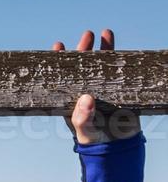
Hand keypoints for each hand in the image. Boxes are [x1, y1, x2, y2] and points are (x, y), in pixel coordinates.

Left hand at [52, 29, 141, 144]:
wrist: (118, 147)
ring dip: (103, 49)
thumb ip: (82, 118)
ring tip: (104, 33)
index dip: (60, 61)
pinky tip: (122, 49)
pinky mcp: (119, 90)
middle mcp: (85, 91)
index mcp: (71, 99)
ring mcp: (102, 89)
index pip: (63, 77)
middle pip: (83, 66)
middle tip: (87, 34)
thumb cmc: (95, 141)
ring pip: (101, 65)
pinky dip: (120, 59)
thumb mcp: (85, 131)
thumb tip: (86, 99)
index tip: (59, 45)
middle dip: (84, 49)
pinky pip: (119, 71)